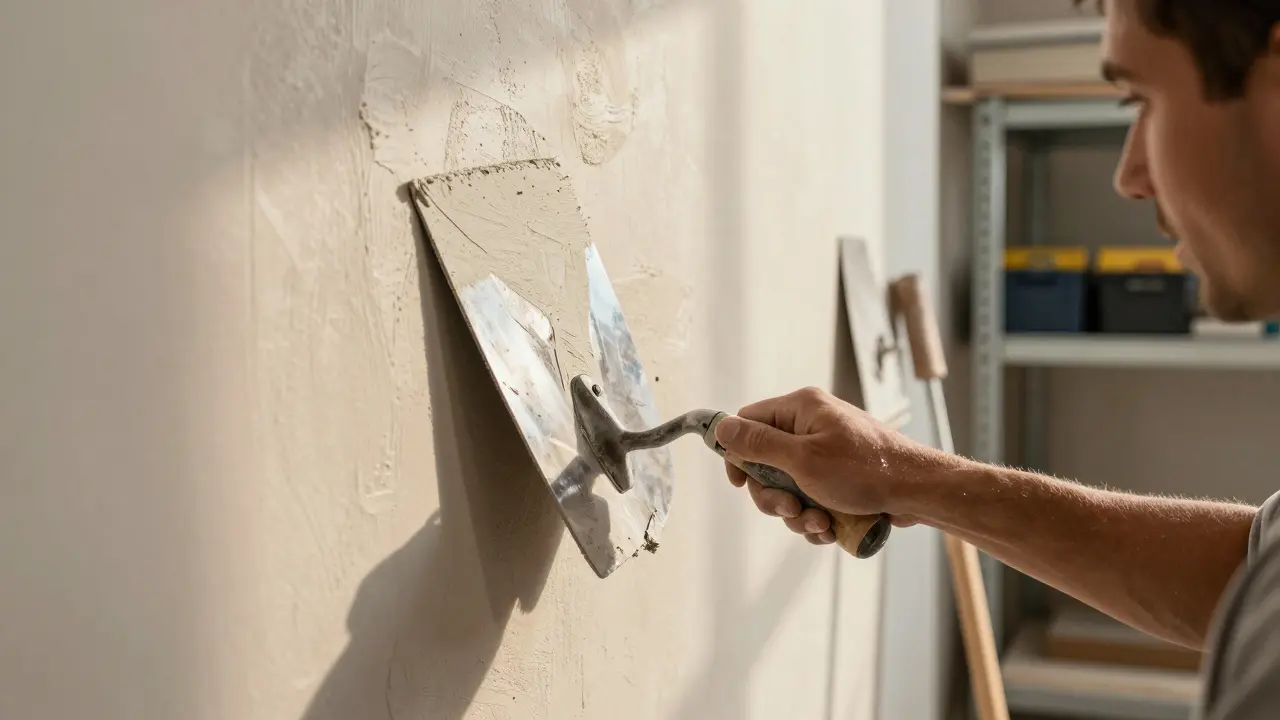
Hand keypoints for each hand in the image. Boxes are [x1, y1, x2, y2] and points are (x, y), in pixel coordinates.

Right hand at [715, 386, 941, 544]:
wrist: (919, 491)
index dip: (739, 454)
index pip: (748, 422)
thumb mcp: (802, 460)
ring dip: (799, 513)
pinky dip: (818, 517)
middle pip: (766, 462)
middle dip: (775, 496)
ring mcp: (828, 451)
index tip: (742, 484)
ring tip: (821, 524)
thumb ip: (758, 444)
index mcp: (801, 408)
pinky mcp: (841, 476)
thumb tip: (721, 428)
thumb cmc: (865, 470)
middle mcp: (812, 425)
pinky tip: (832, 528)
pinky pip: (813, 497)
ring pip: (790, 487)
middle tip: (791, 511)